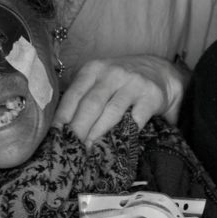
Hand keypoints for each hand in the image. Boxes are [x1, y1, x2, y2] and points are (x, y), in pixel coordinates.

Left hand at [53, 55, 186, 145]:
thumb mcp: (100, 78)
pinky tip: (116, 144)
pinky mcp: (151, 96)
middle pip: (91, 104)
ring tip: (88, 149)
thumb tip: (60, 125)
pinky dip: (124, 133)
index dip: (63, 115)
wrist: (161, 70)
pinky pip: (136, 119)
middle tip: (70, 147)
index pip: (74, 94)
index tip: (55, 134)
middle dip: (78, 128)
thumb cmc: (121, 80)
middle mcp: (112, 73)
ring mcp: (132, 84)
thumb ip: (83, 95)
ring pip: (111, 112)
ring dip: (98, 133)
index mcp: (94, 69)